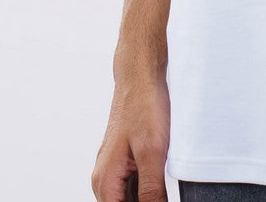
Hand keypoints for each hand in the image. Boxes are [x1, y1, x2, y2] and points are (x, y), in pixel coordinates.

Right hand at [91, 73, 170, 201]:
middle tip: (161, 193)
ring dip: (146, 198)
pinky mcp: (124, 161)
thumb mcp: (152, 153)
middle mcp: (104, 178)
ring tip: (161, 186)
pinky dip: (145, 189)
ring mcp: (113, 169)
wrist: (141, 76)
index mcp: (105, 181)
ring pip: (128, 198)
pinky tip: (161, 183)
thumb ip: (151, 190)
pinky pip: (132, 186)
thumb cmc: (144, 106)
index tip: (157, 200)